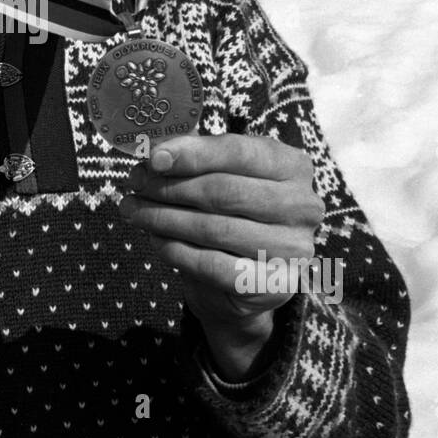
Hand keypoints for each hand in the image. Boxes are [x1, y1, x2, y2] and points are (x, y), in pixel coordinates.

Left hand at [117, 134, 324, 376]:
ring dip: (164, 218)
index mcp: (292, 166)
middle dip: (169, 188)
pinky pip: (212, 265)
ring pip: (214, 229)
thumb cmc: (231, 214)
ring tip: (135, 212)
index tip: (152, 158)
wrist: (246, 281)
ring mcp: (293, 248)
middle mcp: (302, 204)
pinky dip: (176, 251)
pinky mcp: (273, 284)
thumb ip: (195, 158)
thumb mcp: (219, 176)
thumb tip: (156, 152)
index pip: (238, 152)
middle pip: (223, 191)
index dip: (191, 154)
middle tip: (134, 186)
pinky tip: (155, 240)